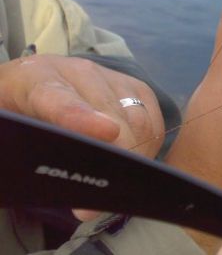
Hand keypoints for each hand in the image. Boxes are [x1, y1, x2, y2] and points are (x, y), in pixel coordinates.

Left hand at [0, 54, 165, 220]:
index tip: (107, 133)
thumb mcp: (11, 129)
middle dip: (117, 156)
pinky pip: (153, 119)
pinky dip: (149, 146)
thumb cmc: (19, 111)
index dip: (83, 117)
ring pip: (137, 118)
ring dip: (135, 155)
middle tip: (97, 203)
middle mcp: (79, 72)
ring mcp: (111, 77)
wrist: (35, 81)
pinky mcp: (136, 87)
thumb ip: (31, 146)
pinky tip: (133, 165)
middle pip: (111, 114)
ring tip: (118, 187)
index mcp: (35, 79)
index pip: (60, 99)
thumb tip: (60, 183)